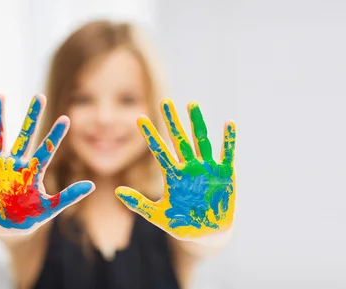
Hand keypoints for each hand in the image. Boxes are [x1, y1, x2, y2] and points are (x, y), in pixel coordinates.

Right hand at [0, 94, 94, 234]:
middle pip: (26, 135)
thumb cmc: (27, 215)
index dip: (56, 135)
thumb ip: (68, 197)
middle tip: (40, 96)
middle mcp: (16, 162)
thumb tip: (91, 185)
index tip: (67, 118)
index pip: (47, 149)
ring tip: (0, 94)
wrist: (4, 226)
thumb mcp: (49, 207)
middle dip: (32, 117)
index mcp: (32, 170)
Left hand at [115, 99, 235, 240]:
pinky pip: (227, 154)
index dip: (150, 135)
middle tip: (164, 101)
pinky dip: (229, 140)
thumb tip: (117, 191)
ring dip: (197, 123)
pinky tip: (229, 123)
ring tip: (191, 104)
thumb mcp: (157, 215)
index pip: (159, 150)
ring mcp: (207, 168)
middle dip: (172, 121)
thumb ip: (138, 203)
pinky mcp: (225, 174)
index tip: (139, 119)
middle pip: (179, 139)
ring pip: (201, 140)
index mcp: (174, 175)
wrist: (208, 235)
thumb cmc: (183, 224)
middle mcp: (190, 167)